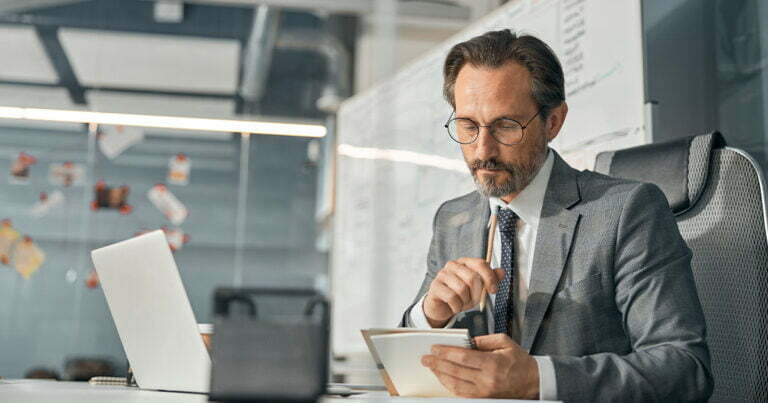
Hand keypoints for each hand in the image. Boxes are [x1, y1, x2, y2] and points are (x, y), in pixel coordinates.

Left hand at [420, 333, 538, 398]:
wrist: (534, 383)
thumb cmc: (520, 361)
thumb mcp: (505, 342)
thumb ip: (483, 340)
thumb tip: (465, 341)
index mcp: (493, 364)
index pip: (463, 358)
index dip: (446, 353)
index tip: (434, 348)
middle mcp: (487, 380)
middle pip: (455, 372)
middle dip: (437, 364)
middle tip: (425, 358)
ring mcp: (484, 392)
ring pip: (455, 385)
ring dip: (440, 375)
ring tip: (431, 366)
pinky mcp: (483, 399)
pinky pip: (462, 393)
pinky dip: (449, 385)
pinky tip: (443, 378)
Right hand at [423, 257, 504, 327]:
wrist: (442, 307)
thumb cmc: (460, 295)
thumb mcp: (478, 288)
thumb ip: (490, 279)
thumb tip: (502, 272)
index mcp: (465, 262)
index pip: (481, 264)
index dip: (490, 278)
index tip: (493, 290)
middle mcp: (453, 265)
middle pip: (472, 277)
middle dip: (476, 293)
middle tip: (472, 299)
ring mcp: (442, 275)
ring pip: (462, 289)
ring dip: (465, 301)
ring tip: (462, 302)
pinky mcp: (435, 286)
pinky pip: (452, 297)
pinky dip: (456, 306)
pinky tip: (454, 306)